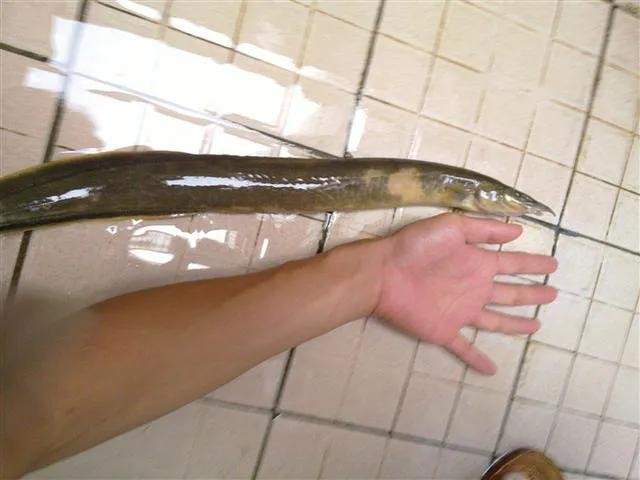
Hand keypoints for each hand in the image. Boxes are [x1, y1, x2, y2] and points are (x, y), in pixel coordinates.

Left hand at [374, 213, 557, 374]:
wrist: (383, 272)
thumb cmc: (415, 247)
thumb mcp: (452, 227)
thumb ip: (484, 229)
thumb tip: (518, 229)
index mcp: (476, 263)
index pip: (513, 263)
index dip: (533, 263)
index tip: (553, 264)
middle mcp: (473, 287)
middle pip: (510, 293)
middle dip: (532, 292)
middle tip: (553, 294)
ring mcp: (460, 311)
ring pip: (495, 321)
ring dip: (516, 324)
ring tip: (537, 326)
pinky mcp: (444, 330)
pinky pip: (464, 348)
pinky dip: (477, 359)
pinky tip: (492, 371)